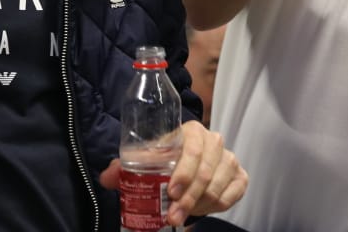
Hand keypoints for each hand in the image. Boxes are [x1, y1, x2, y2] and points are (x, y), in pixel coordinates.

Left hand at [100, 121, 247, 226]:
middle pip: (206, 170)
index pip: (193, 148)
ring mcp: (230, 158)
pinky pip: (233, 194)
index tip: (171, 192)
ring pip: (218, 184)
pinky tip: (201, 210)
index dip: (184, 172)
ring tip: (182, 216)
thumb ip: (124, 168)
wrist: (186, 168)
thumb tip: (107, 176)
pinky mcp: (240, 176)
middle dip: (189, 197)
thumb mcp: (145, 162)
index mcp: (192, 131)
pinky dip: (217, 205)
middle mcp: (215, 141)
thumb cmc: (165, 162)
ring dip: (200, 204)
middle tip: (173, 216)